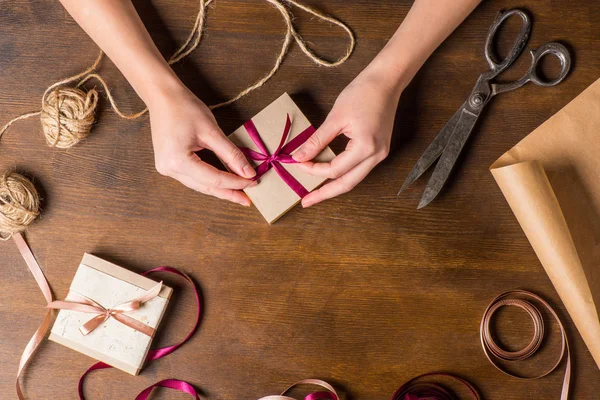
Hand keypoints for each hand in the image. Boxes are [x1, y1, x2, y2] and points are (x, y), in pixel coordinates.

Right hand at [148, 85, 255, 205]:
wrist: (162, 96)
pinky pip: (192, 178)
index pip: (214, 179)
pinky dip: (208, 180)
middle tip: (248, 199)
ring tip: (239, 193)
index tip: (253, 182)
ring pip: (199, 185)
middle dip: (228, 192)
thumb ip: (231, 154)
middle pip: (205, 187)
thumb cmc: (185, 108)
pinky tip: (222, 183)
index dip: (235, 182)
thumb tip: (248, 173)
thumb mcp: (212, 131)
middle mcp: (169, 169)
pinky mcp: (168, 164)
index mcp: (178, 161)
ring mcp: (166, 168)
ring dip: (219, 188)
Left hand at [293, 64, 402, 206]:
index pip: (335, 169)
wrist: (386, 81)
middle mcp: (376, 156)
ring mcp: (380, 154)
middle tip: (306, 202)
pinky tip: (329, 175)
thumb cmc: (362, 93)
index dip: (314, 169)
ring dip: (334, 186)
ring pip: (354, 179)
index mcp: (366, 148)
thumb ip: (317, 141)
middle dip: (325, 193)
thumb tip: (299, 157)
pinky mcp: (379, 150)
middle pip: (347, 184)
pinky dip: (343, 174)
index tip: (298, 162)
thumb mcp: (335, 117)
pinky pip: (359, 169)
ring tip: (316, 193)